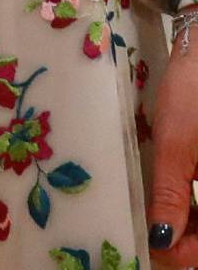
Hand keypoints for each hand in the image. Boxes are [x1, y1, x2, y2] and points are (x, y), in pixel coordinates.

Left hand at [149, 27, 197, 262]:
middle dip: (189, 242)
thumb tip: (161, 242)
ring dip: (195, 229)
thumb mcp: (176, 146)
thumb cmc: (195, 94)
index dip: (185, 254)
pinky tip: (181, 206)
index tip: (153, 247)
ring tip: (163, 220)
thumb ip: (170, 197)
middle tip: (154, 234)